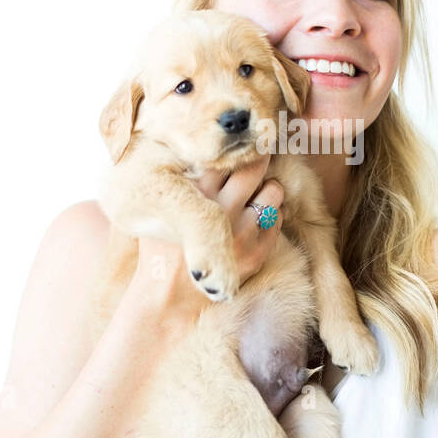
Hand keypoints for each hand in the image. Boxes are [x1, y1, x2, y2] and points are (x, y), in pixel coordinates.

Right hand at [134, 154, 284, 315]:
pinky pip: (278, 219)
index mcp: (192, 195)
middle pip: (253, 168)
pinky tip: (256, 216)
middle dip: (259, 157)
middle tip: (259, 152)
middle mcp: (219, 212)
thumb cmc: (160, 247)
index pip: (224, 156)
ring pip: (273, 192)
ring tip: (257, 191)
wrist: (167, 298)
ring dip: (269, 187)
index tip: (240, 139)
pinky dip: (272, 212)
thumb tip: (188, 142)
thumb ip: (176, 178)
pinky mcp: (255, 255)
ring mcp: (240, 235)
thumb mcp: (158, 209)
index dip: (235, 145)